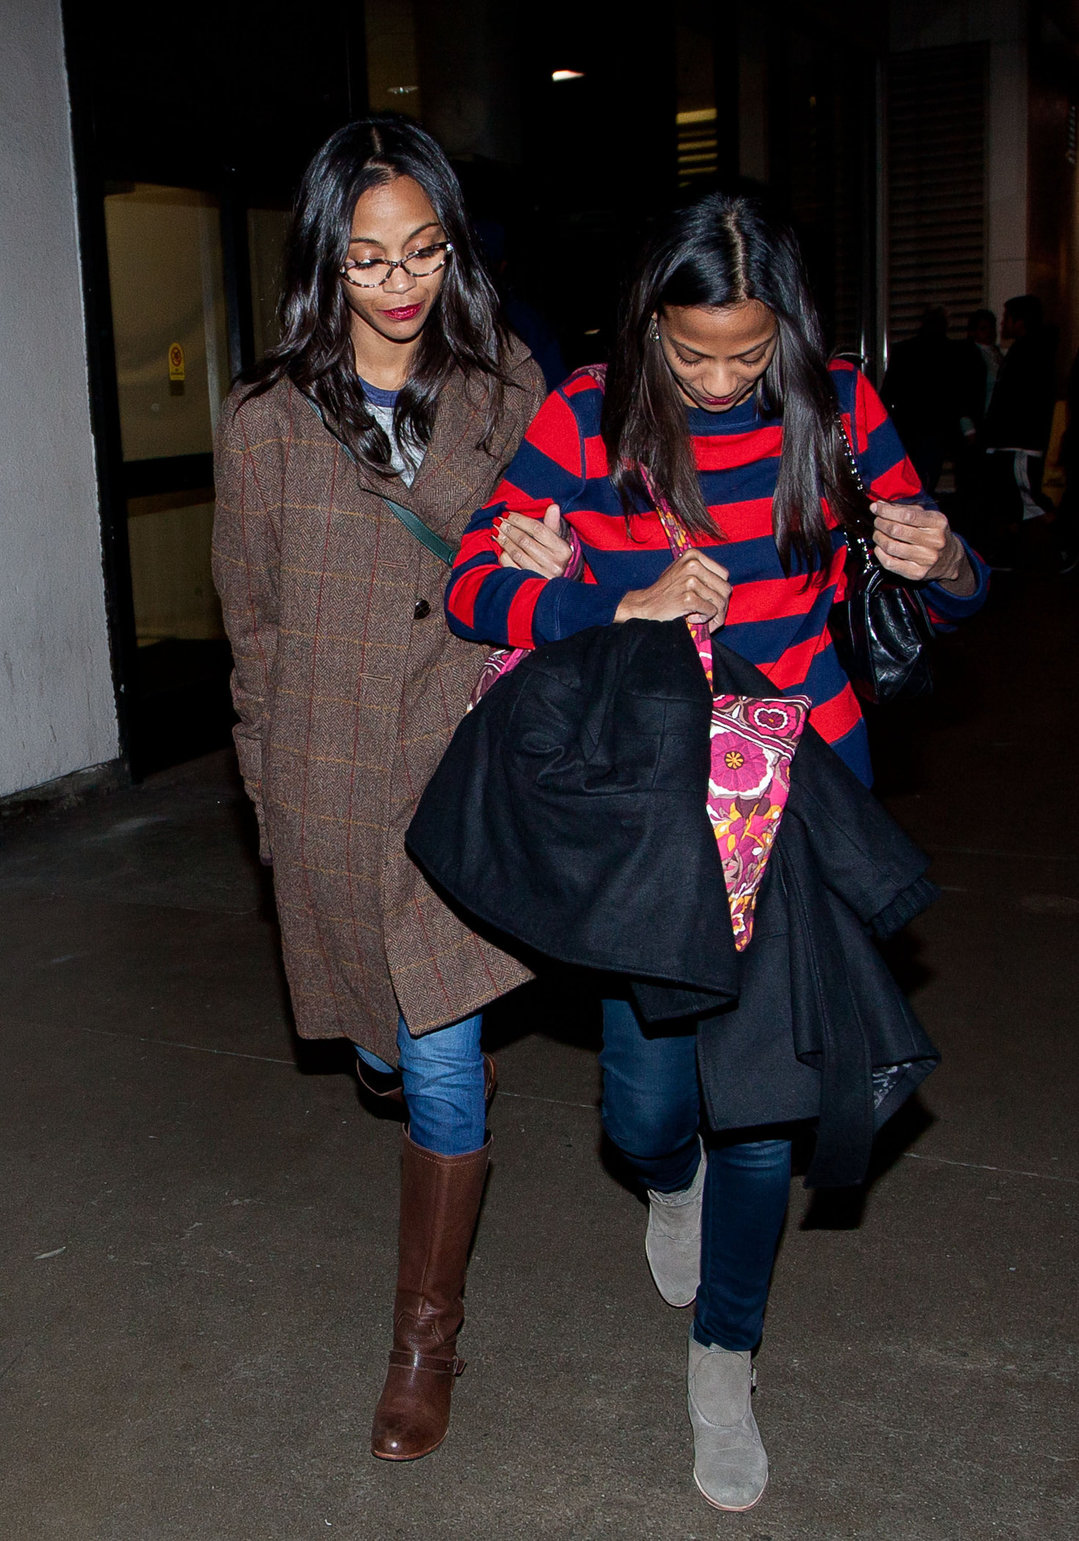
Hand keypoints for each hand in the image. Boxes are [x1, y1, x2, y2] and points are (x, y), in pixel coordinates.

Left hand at [495, 505, 572, 577]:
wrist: (554, 585)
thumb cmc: (553, 557)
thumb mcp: (556, 541)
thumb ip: (552, 524)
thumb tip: (553, 507)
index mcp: (563, 550)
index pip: (538, 529)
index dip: (520, 520)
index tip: (507, 514)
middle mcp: (554, 564)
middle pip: (525, 541)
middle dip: (509, 528)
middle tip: (498, 521)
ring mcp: (541, 576)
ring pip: (516, 553)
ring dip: (503, 540)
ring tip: (496, 531)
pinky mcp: (529, 584)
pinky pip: (510, 567)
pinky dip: (503, 556)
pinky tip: (500, 548)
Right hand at [614, 550, 731, 632]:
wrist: (645, 606)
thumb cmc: (666, 592)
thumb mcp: (682, 572)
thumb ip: (704, 573)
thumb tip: (727, 588)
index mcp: (693, 555)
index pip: (724, 575)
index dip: (720, 590)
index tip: (709, 600)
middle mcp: (693, 564)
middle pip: (725, 589)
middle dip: (721, 605)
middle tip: (709, 615)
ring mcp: (690, 581)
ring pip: (720, 602)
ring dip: (714, 615)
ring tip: (700, 617)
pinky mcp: (688, 597)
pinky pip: (711, 611)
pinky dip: (705, 619)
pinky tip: (691, 618)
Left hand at [871, 501, 972, 588]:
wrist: (949, 559)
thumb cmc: (935, 534)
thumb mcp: (928, 516)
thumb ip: (906, 509)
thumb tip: (880, 504)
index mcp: (937, 523)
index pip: (907, 515)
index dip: (887, 511)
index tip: (875, 507)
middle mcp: (934, 541)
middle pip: (896, 530)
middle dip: (881, 523)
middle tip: (877, 521)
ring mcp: (926, 559)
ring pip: (891, 547)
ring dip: (879, 538)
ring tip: (878, 533)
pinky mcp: (917, 573)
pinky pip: (890, 563)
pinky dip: (880, 553)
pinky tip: (880, 547)